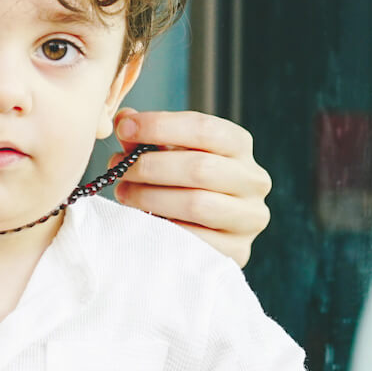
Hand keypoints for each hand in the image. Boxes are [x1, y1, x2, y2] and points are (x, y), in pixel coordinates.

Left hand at [110, 108, 271, 266]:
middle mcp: (253, 179)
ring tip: (124, 193)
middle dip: (149, 167)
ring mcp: (249, 217)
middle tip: (118, 168)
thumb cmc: (179, 180)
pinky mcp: (238, 250)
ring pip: (198, 204)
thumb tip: (124, 119)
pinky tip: (144, 220)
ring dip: (150, 198)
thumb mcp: (165, 151)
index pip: (204, 128)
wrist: (203, 229)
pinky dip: (164, 227)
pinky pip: (196, 239)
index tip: (124, 129)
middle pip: (200, 168)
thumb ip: (146, 135)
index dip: (160, 126)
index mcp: (238, 145)